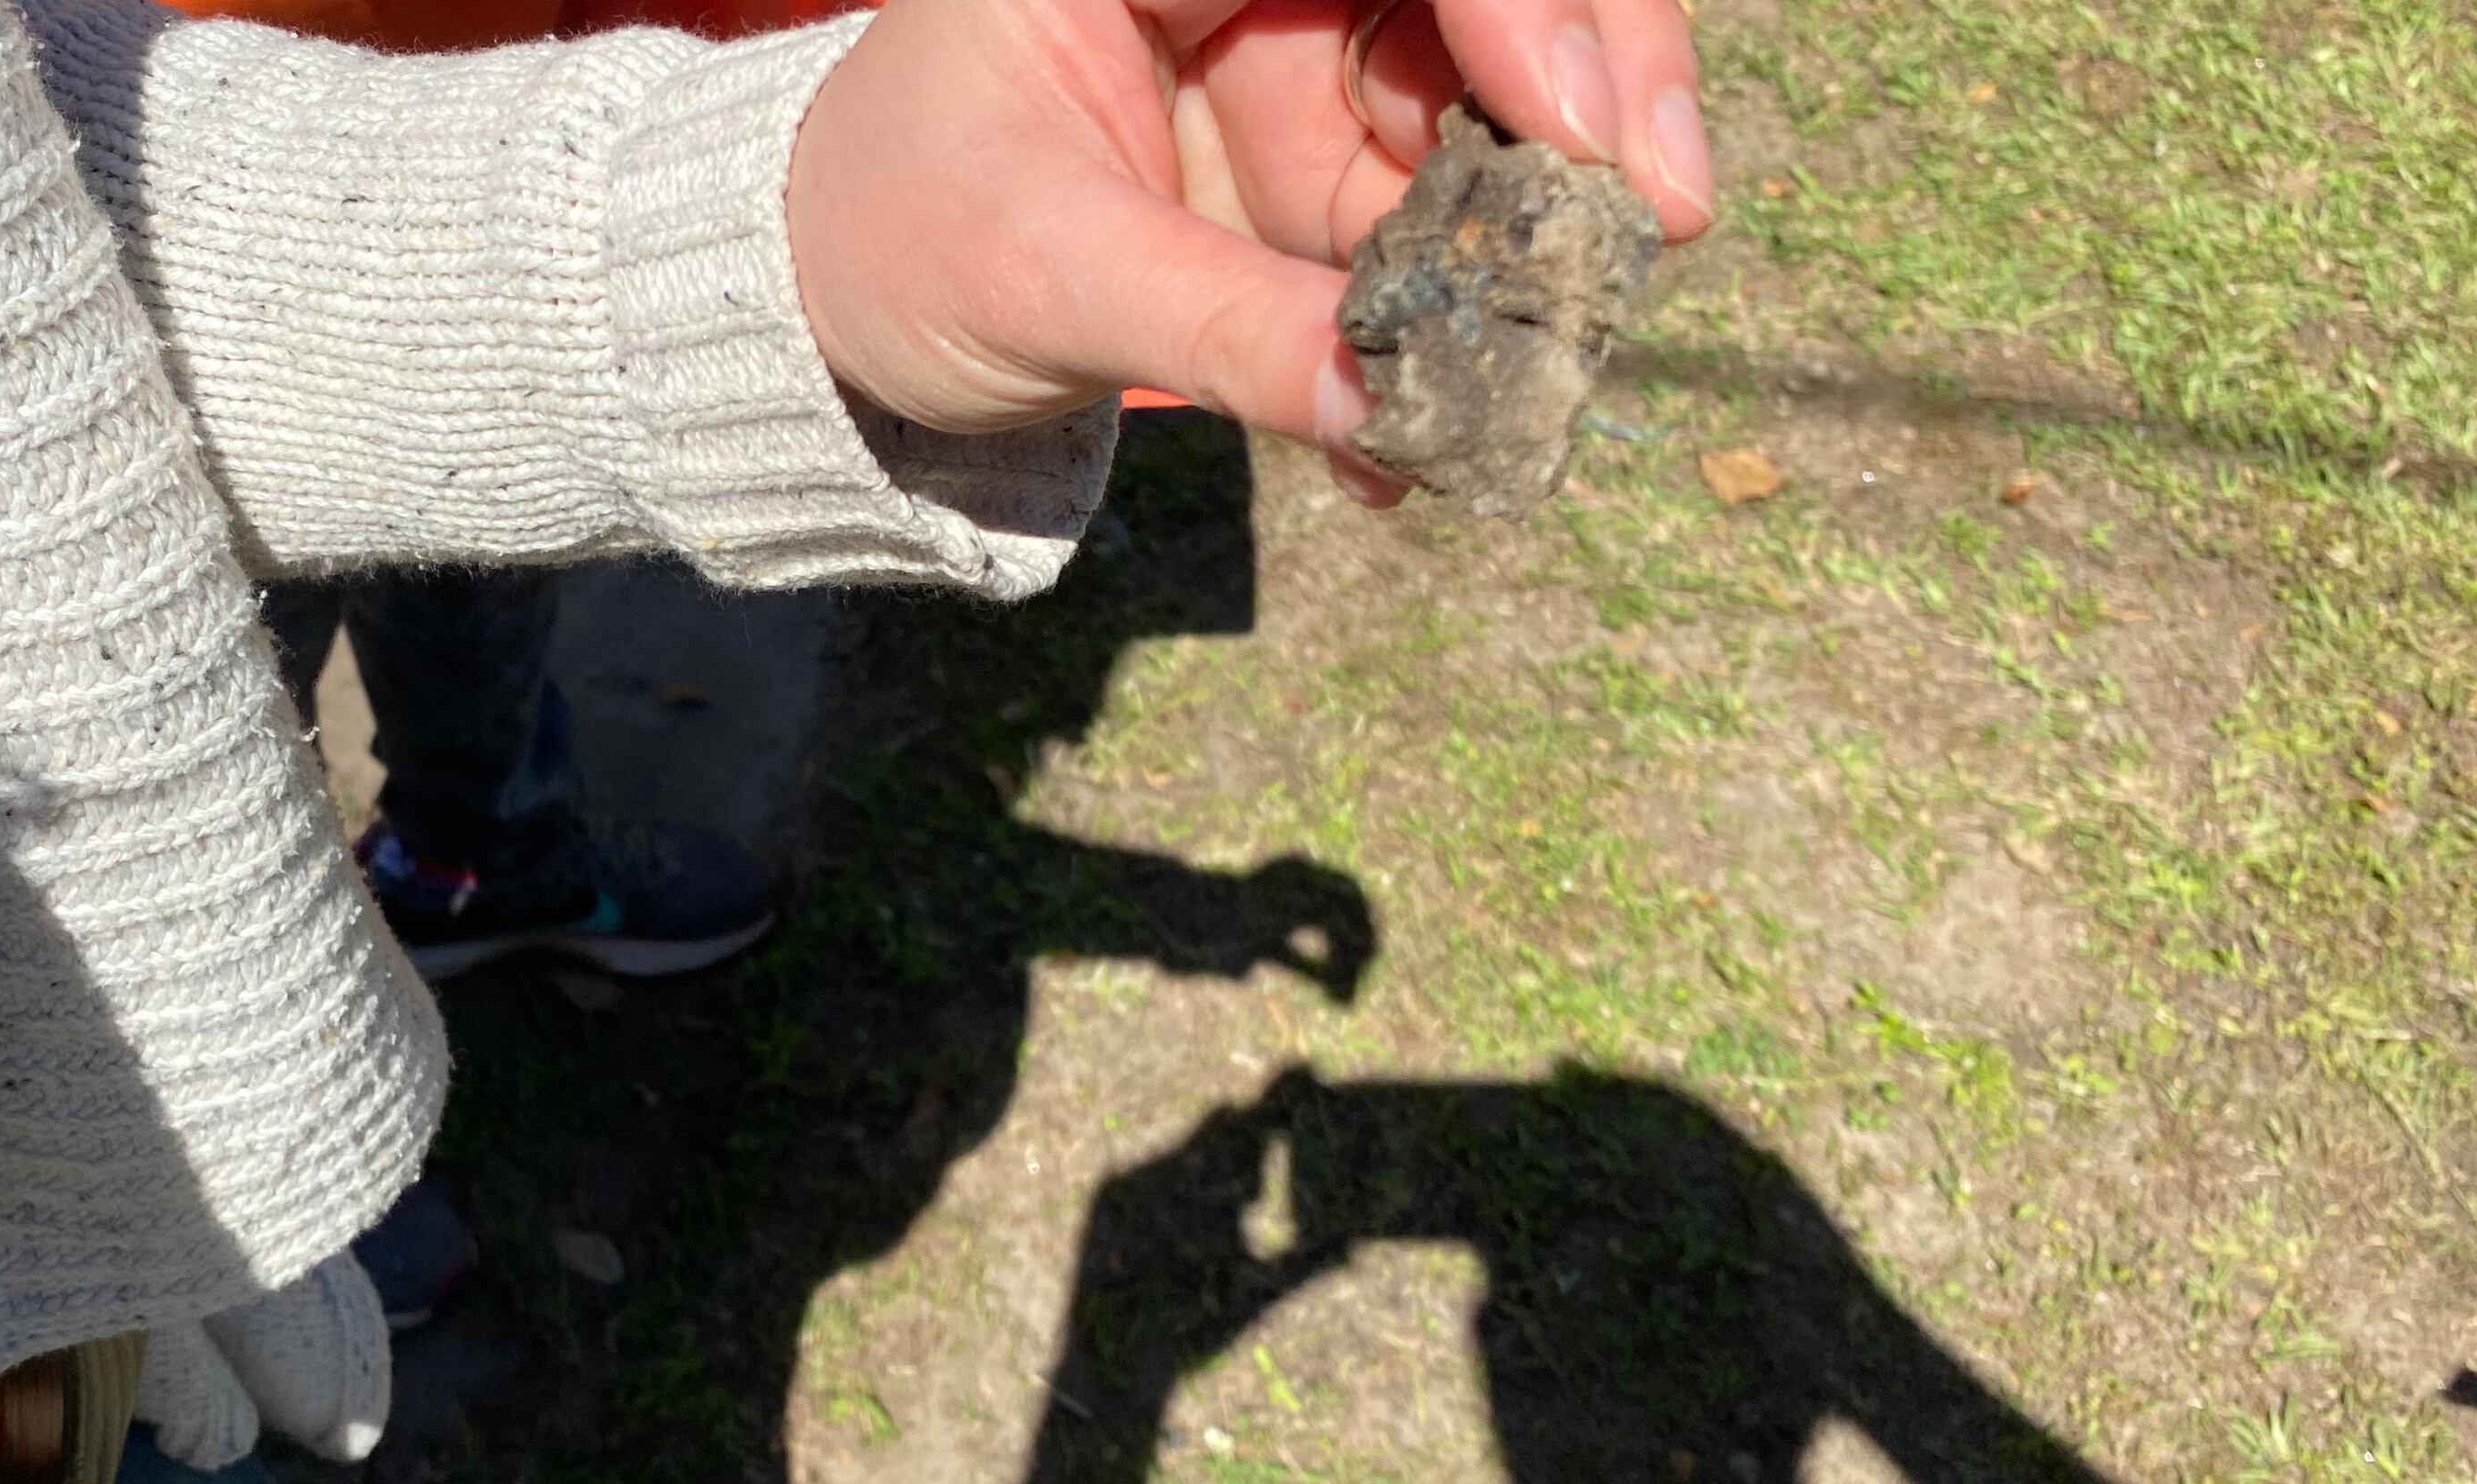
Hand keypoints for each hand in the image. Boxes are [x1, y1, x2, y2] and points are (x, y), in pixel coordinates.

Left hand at [785, 0, 1710, 499]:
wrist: (824, 310)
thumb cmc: (887, 237)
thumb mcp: (1040, 280)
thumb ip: (1223, 329)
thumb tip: (1395, 403)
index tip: (1590, 124)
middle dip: (1583, 94)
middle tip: (1652, 223)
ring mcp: (1291, 54)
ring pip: (1480, 104)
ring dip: (1522, 237)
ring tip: (1529, 367)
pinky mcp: (1310, 160)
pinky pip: (1426, 223)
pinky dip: (1447, 323)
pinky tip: (1426, 436)